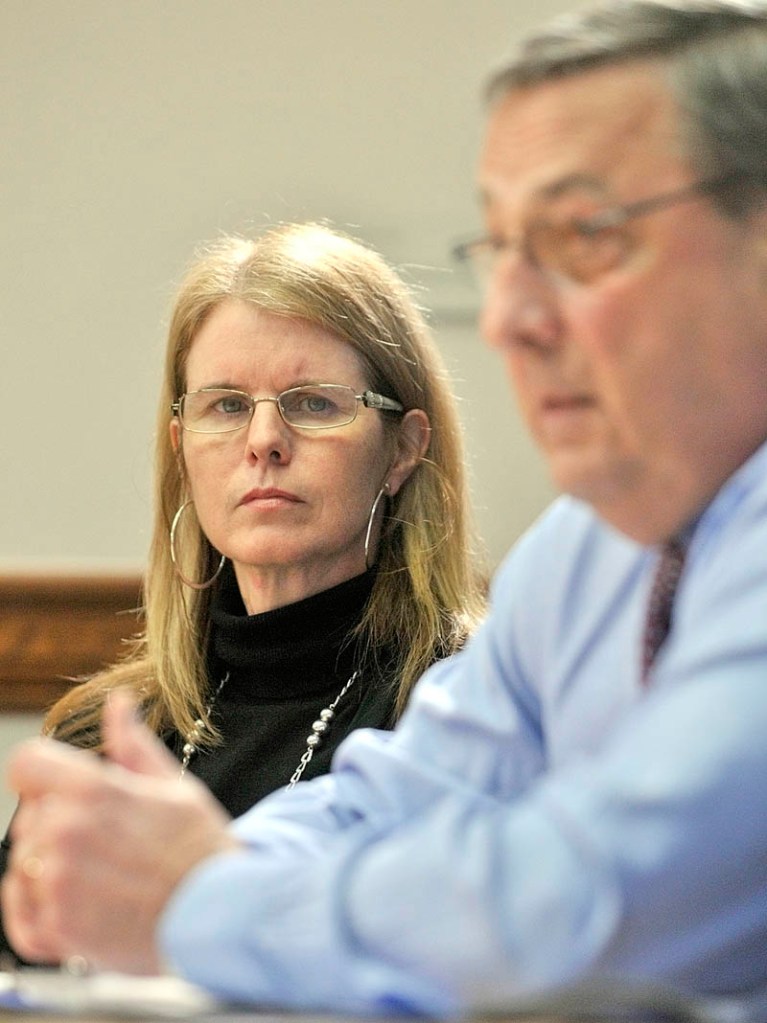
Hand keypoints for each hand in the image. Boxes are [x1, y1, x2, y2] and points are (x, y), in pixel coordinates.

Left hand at [2, 690, 237, 972]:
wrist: (222, 914)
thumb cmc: (199, 849)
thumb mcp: (172, 785)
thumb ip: (133, 744)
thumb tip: (119, 702)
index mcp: (93, 790)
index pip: (26, 763)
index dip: (42, 771)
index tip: (60, 787)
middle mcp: (67, 834)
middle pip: (28, 817)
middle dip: (57, 824)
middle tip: (105, 841)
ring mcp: (58, 885)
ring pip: (23, 866)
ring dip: (49, 870)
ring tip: (99, 876)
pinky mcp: (58, 930)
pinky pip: (19, 917)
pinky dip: (36, 912)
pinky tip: (72, 904)